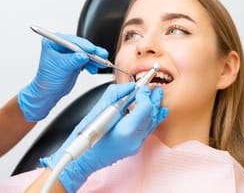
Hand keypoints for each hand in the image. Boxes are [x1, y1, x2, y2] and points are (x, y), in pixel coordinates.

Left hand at [18, 33, 107, 121]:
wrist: (49, 92)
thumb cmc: (48, 79)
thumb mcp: (60, 68)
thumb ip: (72, 60)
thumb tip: (83, 55)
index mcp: (52, 42)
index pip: (71, 40)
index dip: (83, 45)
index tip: (92, 49)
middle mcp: (60, 45)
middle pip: (79, 45)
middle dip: (91, 52)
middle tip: (101, 55)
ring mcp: (68, 53)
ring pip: (84, 52)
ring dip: (94, 58)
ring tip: (101, 63)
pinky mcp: (74, 60)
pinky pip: (86, 59)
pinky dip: (92, 63)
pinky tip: (95, 68)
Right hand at [41, 83, 167, 192]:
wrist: (84, 158)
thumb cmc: (86, 136)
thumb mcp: (98, 109)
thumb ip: (116, 94)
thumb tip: (130, 87)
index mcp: (125, 129)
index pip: (145, 107)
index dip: (145, 94)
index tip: (142, 86)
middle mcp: (135, 139)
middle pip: (151, 114)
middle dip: (153, 99)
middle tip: (153, 87)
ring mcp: (137, 144)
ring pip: (153, 122)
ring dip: (155, 107)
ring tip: (157, 95)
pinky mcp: (136, 146)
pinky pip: (149, 129)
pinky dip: (154, 118)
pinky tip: (159, 111)